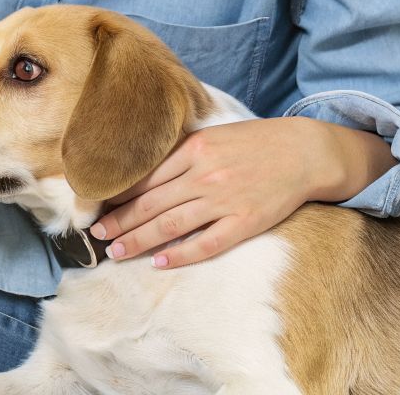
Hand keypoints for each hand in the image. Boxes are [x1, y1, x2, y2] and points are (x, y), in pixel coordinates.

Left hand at [85, 116, 351, 269]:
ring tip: (116, 253)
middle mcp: (204, 176)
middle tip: (96, 235)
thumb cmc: (254, 142)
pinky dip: (181, 255)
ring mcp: (224, 201)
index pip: (144, 177)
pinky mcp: (244, 223)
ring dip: (139, 241)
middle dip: (119, 222)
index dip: (117, 195)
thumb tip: (143, 170)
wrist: (304, 152)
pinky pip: (207, 244)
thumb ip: (180, 152)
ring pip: (170, 226)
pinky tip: (160, 262)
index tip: (96, 206)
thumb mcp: (212, 135)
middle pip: (150, 204)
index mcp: (194, 150)